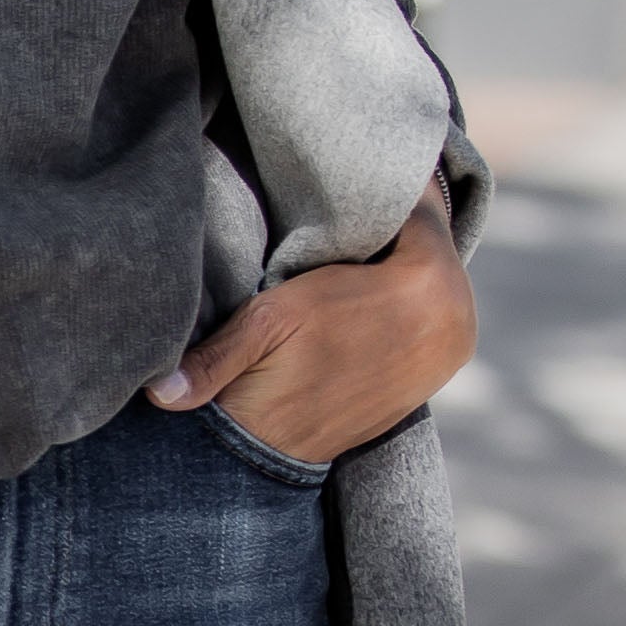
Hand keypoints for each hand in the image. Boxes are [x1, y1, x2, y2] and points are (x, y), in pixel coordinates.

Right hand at [148, 191, 473, 469]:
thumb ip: (283, 263)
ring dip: (407, 261)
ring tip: (362, 251)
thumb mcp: (267, 313)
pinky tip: (373, 292)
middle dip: (400, 227)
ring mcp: (454, 350)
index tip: (364, 176)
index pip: (423, 211)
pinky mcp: (441, 371)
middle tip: (359, 208)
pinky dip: (411, 296)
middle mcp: (458, 318)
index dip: (392, 191)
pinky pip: (435, 311)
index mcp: (429, 287)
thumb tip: (166, 376)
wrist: (272, 449)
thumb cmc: (272, 368)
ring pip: (438, 277)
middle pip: (435, 244)